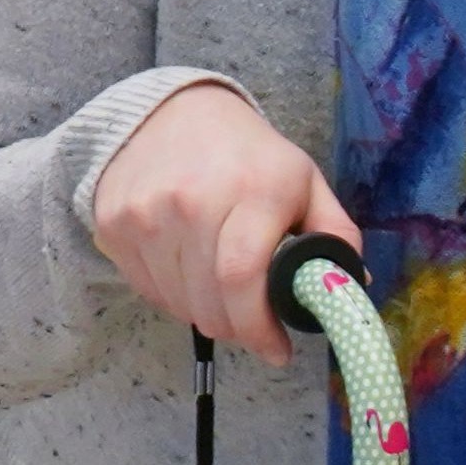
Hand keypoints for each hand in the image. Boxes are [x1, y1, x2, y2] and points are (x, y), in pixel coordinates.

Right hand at [90, 82, 364, 359]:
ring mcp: (145, 214)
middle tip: (255, 329)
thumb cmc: (250, 156)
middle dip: (239, 330)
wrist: (171, 113)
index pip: (243, 278)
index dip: (260, 328)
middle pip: (210, 302)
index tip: (278, 350)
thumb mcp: (306, 183)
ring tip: (226, 299)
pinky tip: (193, 277)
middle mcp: (191, 202)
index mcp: (252, 191)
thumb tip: (351, 286)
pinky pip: (148, 288)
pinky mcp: (114, 225)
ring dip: (207, 315)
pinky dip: (175, 298)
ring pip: (178, 303)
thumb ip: (335, 234)